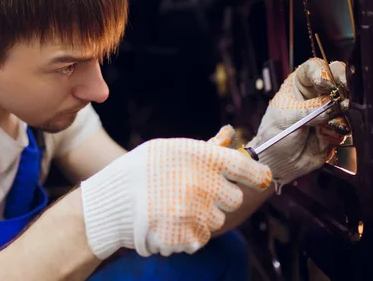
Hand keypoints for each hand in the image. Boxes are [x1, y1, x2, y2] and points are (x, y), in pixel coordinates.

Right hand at [80, 126, 271, 258]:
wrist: (111, 202)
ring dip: (204, 216)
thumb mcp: (170, 149)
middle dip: (220, 197)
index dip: (258, 175)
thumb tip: (228, 134)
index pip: (246, 167)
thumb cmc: (140, 170)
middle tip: (196, 193)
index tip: (262, 178)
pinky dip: (190, 233)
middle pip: (234, 199)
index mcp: (201, 157)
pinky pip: (203, 237)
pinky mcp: (188, 236)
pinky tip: (170, 222)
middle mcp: (203, 184)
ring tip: (176, 207)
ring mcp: (196, 212)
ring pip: (218, 220)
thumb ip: (204, 147)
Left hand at [247, 58, 348, 185]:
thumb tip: (331, 104)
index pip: (314, 68)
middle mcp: (317, 94)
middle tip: (343, 95)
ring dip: (344, 108)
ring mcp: (329, 111)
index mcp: (299, 85)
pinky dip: (343, 127)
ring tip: (334, 119)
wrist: (278, 163)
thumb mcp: (286, 118)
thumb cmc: (273, 136)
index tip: (324, 84)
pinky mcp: (337, 128)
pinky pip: (349, 123)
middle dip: (343, 84)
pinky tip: (330, 132)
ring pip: (347, 100)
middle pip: (337, 78)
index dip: (322, 72)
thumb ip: (309, 109)